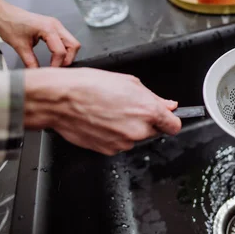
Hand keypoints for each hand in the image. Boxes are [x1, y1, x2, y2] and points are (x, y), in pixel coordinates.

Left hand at [0, 0, 80, 67]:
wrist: (2, 13)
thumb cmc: (9, 24)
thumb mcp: (19, 46)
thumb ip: (30, 61)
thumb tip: (37, 73)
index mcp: (48, 29)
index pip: (60, 51)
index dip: (57, 64)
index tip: (49, 72)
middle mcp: (56, 25)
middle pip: (73, 45)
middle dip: (68, 59)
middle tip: (57, 68)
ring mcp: (56, 25)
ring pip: (72, 42)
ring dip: (67, 54)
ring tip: (56, 63)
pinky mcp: (54, 27)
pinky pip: (66, 39)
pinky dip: (63, 49)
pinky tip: (54, 56)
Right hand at [24, 68, 181, 154]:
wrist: (59, 100)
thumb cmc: (89, 86)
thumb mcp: (128, 82)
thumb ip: (153, 97)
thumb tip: (169, 105)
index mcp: (148, 111)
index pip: (174, 126)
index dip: (170, 121)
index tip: (166, 118)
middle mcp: (139, 130)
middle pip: (153, 131)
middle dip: (145, 122)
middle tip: (127, 107)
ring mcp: (123, 143)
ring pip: (134, 137)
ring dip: (127, 128)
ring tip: (109, 112)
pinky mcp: (108, 151)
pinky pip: (118, 144)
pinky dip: (113, 135)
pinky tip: (101, 121)